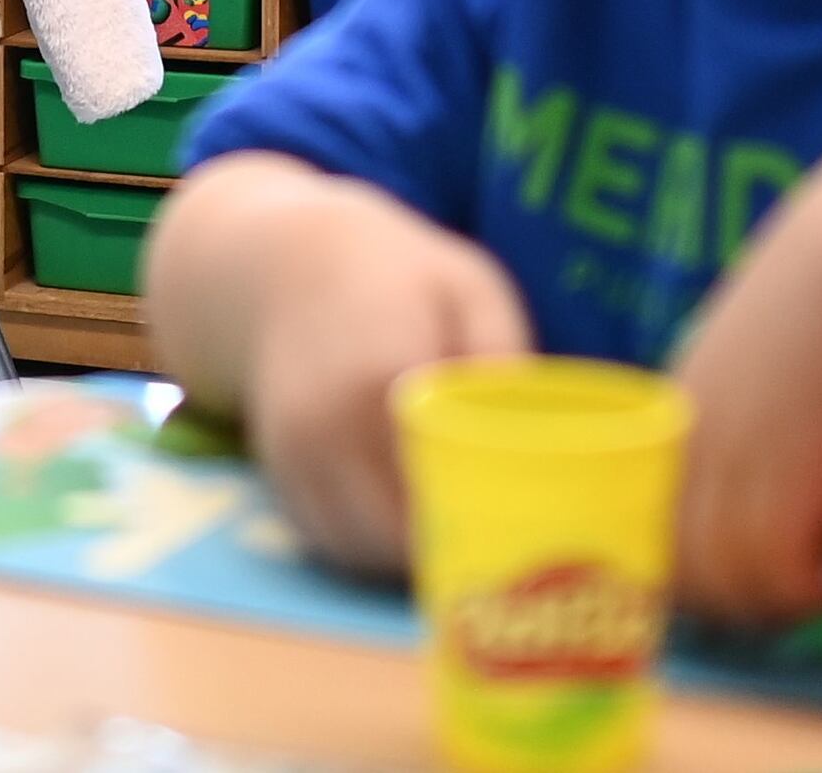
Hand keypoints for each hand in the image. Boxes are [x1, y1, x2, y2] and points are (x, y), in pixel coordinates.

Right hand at [205, 170, 529, 576]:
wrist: (282, 262)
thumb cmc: (396, 273)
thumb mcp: (469, 288)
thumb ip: (502, 356)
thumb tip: (544, 437)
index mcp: (381, 379)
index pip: (438, 488)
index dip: (485, 523)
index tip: (531, 536)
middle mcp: (325, 429)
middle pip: (397, 536)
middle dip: (452, 552)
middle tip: (507, 550)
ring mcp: (293, 458)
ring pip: (359, 550)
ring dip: (408, 560)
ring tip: (463, 544)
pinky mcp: (277, 476)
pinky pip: (329, 541)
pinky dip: (370, 548)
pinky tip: (410, 528)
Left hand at [667, 148, 821, 621]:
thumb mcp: (767, 341)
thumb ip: (749, 393)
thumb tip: (777, 453)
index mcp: (676, 406)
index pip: (657, 518)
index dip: (701, 560)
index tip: (756, 572)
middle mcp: (691, 438)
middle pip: (684, 565)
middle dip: (740, 597)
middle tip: (803, 597)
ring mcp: (731, 460)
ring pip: (732, 582)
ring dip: (788, 604)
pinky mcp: (785, 480)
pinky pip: (785, 580)